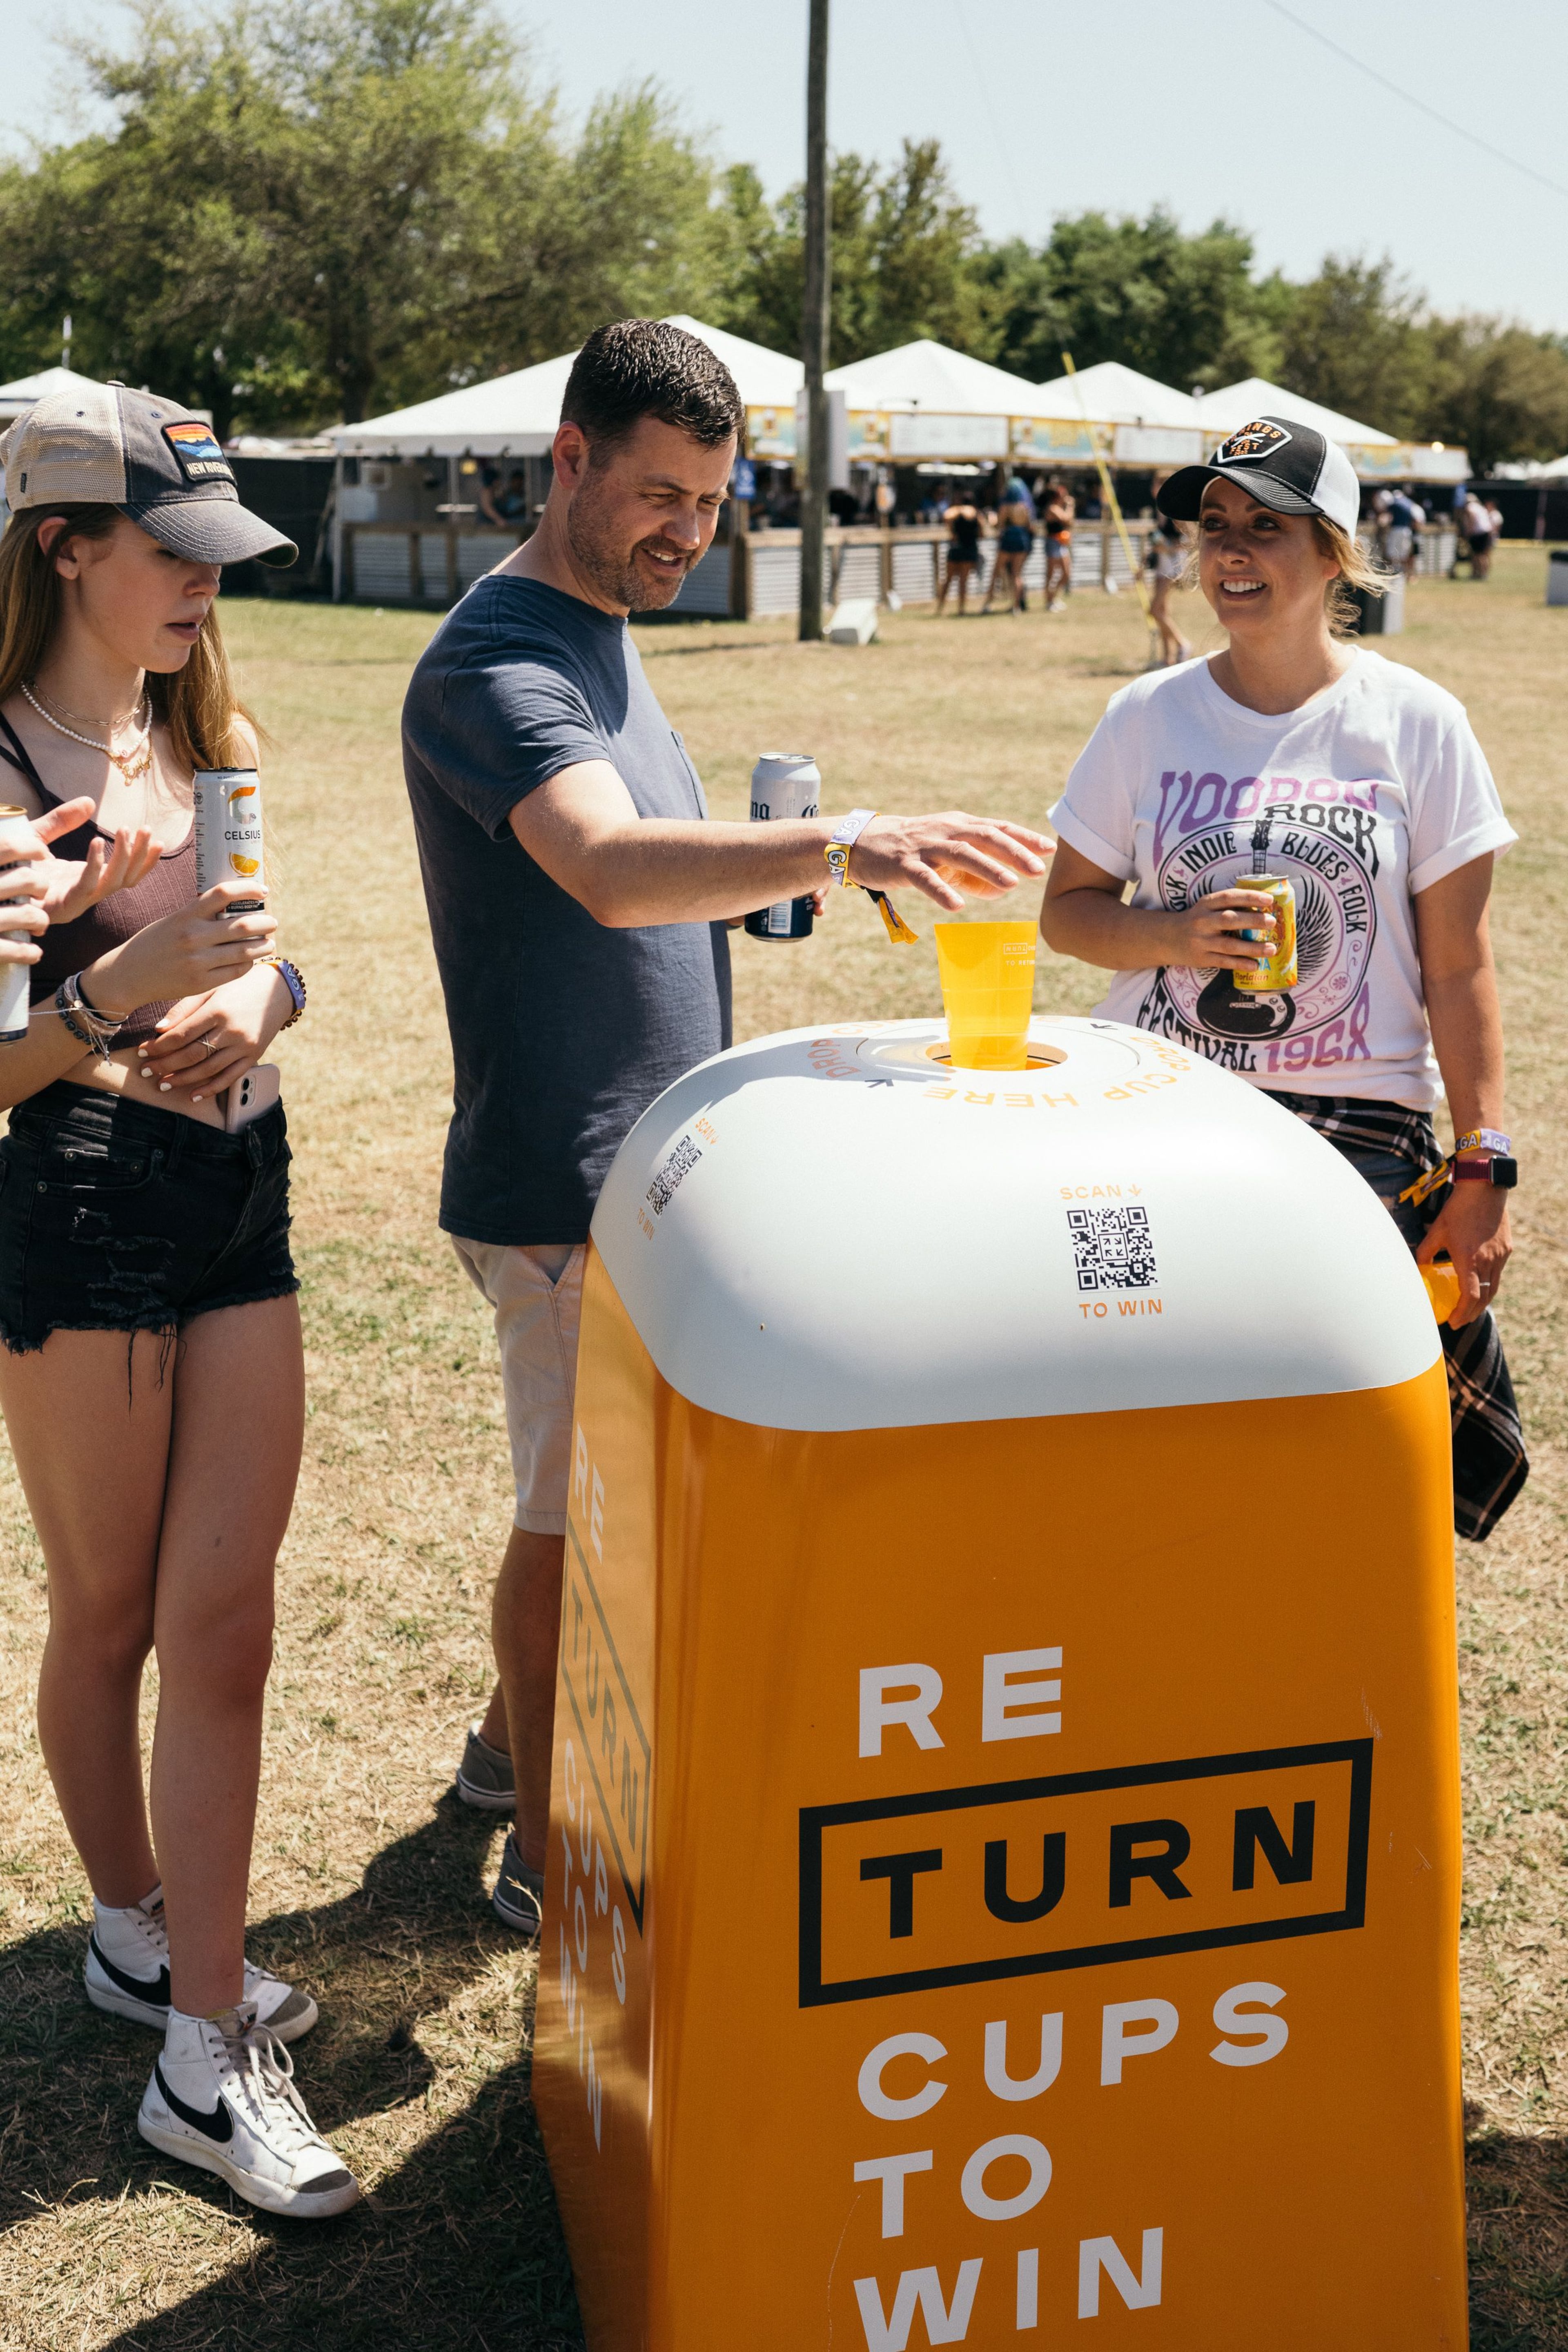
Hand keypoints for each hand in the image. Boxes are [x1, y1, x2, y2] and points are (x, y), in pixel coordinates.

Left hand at [35, 800, 163, 923]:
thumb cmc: (11, 867)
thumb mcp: (39, 837)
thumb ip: (62, 821)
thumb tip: (89, 801)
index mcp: (84, 881)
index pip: (124, 874)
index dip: (143, 859)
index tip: (157, 839)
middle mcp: (85, 894)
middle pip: (125, 879)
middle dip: (140, 855)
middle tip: (147, 830)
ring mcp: (76, 903)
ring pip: (112, 884)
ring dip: (125, 858)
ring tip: (129, 831)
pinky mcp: (62, 907)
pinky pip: (87, 887)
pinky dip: (96, 865)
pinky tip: (100, 843)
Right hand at [84, 881, 277, 1018]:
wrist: (128, 975)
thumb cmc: (154, 943)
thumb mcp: (173, 920)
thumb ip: (200, 914)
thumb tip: (236, 905)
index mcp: (185, 915)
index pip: (223, 893)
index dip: (248, 889)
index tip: (262, 891)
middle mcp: (193, 936)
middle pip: (243, 925)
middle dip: (265, 923)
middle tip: (272, 922)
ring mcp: (198, 961)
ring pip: (244, 951)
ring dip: (263, 945)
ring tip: (269, 942)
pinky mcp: (200, 983)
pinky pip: (236, 971)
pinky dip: (248, 964)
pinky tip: (251, 959)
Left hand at [136, 964, 292, 1100]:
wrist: (276, 991)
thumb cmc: (237, 988)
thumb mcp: (209, 990)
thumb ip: (184, 1009)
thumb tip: (158, 1029)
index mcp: (218, 1010)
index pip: (182, 1034)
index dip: (159, 1046)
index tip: (143, 1051)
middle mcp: (232, 1030)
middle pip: (192, 1054)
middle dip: (165, 1065)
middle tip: (146, 1071)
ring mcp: (245, 1046)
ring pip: (208, 1069)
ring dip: (183, 1079)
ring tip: (163, 1083)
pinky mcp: (254, 1057)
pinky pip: (230, 1078)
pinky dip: (211, 1089)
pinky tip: (194, 1095)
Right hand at [850, 813, 1050, 910]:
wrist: (863, 842)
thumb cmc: (914, 851)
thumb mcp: (948, 858)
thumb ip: (977, 874)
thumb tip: (1007, 888)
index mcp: (960, 825)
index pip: (998, 829)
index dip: (1025, 838)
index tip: (1051, 849)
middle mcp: (946, 830)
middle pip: (986, 837)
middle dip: (1015, 852)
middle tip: (1039, 869)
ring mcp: (925, 846)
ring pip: (961, 854)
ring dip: (988, 868)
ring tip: (1011, 884)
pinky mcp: (904, 864)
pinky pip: (925, 878)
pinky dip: (942, 891)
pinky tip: (957, 906)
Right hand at [1166, 888, 1280, 972]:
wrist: (1167, 938)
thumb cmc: (1197, 920)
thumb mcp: (1207, 907)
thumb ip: (1228, 906)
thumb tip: (1263, 908)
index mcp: (1206, 904)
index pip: (1229, 897)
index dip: (1249, 897)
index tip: (1269, 900)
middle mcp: (1203, 922)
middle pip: (1229, 920)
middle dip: (1252, 921)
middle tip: (1272, 922)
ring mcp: (1201, 942)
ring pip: (1229, 945)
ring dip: (1252, 947)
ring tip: (1271, 949)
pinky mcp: (1201, 958)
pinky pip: (1224, 962)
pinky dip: (1240, 964)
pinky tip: (1255, 965)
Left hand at [1419, 1177, 1510, 1327]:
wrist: (1484, 1189)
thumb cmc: (1457, 1209)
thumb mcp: (1436, 1231)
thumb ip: (1426, 1252)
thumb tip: (1419, 1267)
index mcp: (1469, 1259)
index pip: (1470, 1297)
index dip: (1461, 1313)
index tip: (1452, 1321)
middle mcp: (1488, 1261)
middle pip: (1483, 1298)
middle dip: (1471, 1314)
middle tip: (1459, 1322)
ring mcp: (1500, 1256)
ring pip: (1493, 1288)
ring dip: (1481, 1303)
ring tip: (1469, 1310)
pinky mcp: (1506, 1249)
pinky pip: (1498, 1274)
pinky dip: (1488, 1285)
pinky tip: (1479, 1286)